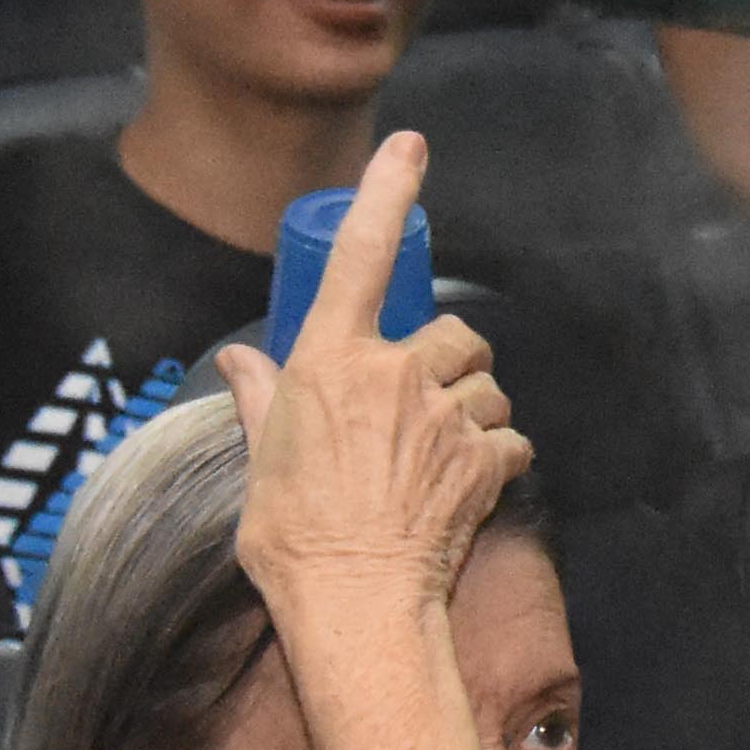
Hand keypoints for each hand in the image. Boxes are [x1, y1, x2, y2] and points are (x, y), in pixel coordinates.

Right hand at [212, 133, 529, 611]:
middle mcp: (393, 375)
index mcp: (331, 362)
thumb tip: (238, 360)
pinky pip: (510, 440)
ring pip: (487, 387)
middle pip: (453, 333)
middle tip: (426, 404)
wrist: (354, 602)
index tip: (410, 147)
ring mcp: (443, 416)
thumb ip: (261, 397)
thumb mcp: (262, 460)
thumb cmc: (293, 537)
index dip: (386, 193)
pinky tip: (468, 486)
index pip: (359, 255)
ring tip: (440, 455)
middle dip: (452, 362)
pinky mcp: (484, 460)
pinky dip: (498, 459)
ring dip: (475, 412)